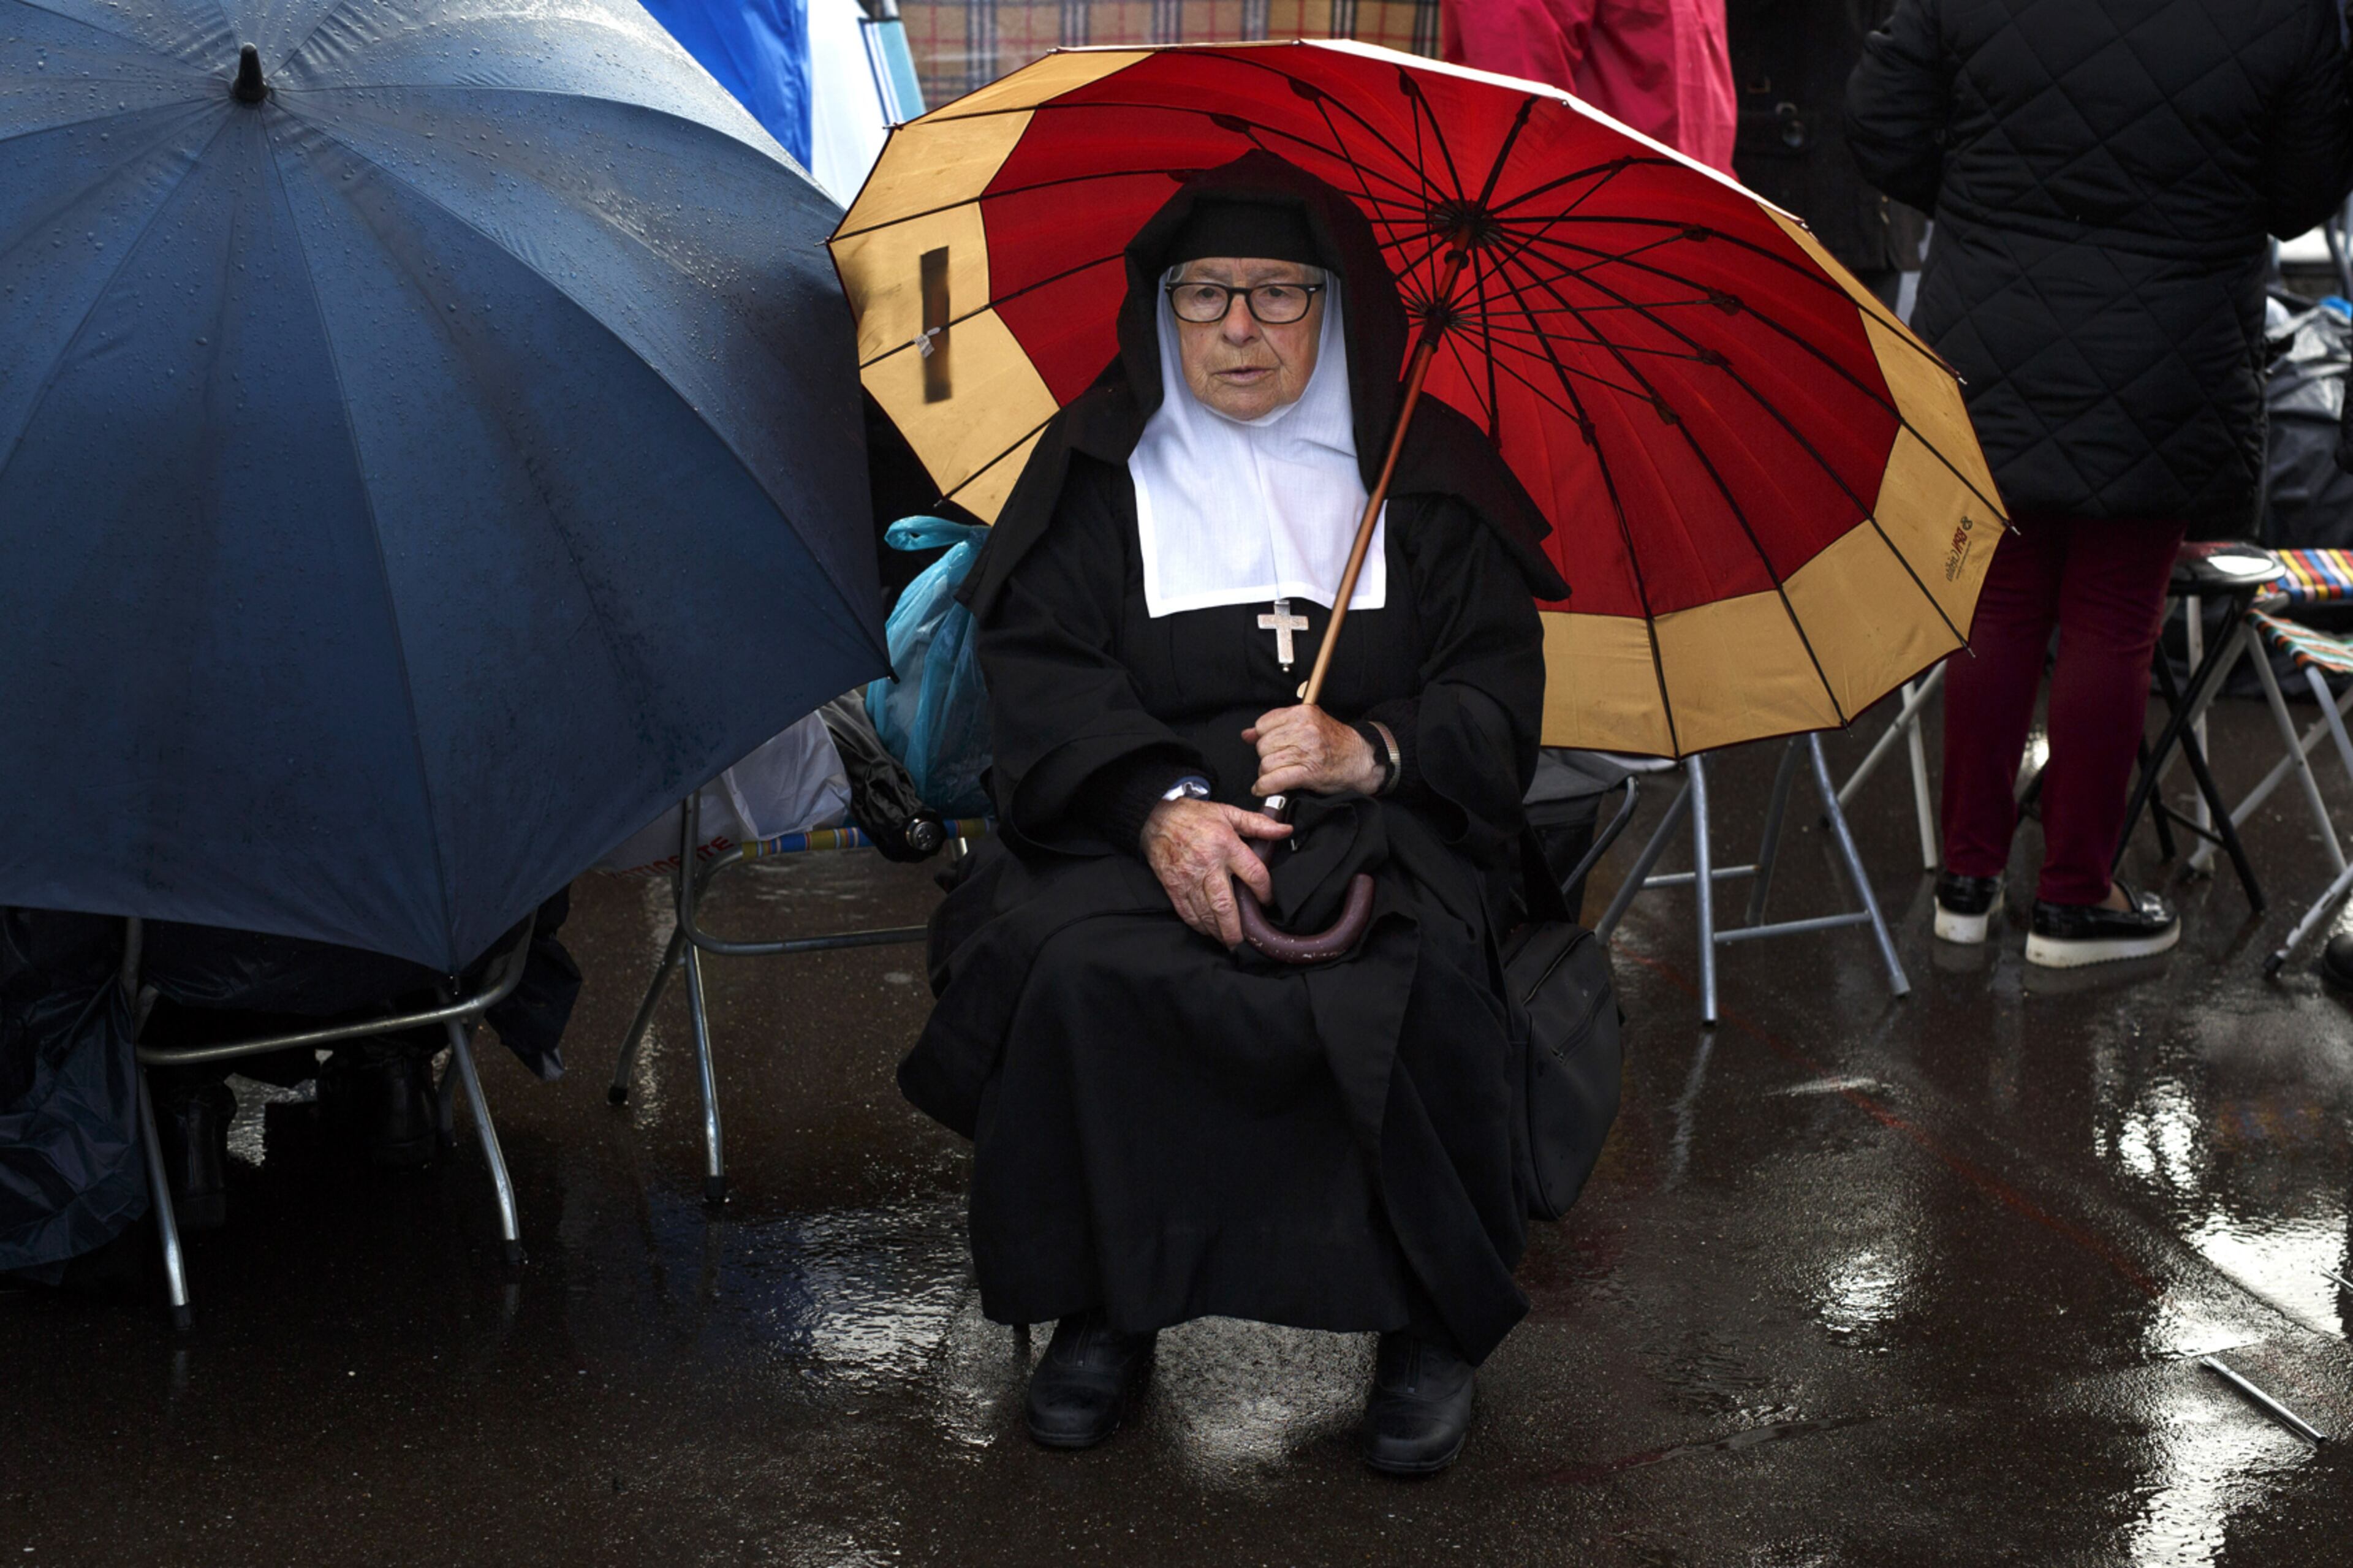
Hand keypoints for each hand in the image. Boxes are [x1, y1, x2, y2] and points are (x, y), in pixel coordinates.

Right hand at [1141, 798, 1293, 944]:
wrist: (1156, 818)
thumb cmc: (1194, 816)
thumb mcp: (1228, 813)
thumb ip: (1258, 823)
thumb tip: (1285, 830)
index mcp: (1226, 845)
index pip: (1253, 874)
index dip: (1264, 892)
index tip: (1267, 901)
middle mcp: (1207, 864)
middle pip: (1225, 904)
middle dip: (1235, 928)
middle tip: (1243, 941)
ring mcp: (1188, 878)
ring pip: (1206, 913)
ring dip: (1218, 931)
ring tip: (1228, 940)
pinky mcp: (1173, 886)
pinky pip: (1187, 912)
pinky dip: (1198, 925)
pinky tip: (1208, 930)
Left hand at [1244, 704, 1382, 797]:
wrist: (1361, 760)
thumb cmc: (1334, 743)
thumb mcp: (1308, 724)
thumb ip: (1277, 726)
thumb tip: (1246, 734)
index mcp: (1303, 713)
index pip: (1263, 724)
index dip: (1263, 737)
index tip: (1272, 745)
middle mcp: (1304, 729)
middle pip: (1263, 745)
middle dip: (1266, 756)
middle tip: (1280, 761)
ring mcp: (1306, 751)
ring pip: (1266, 763)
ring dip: (1267, 773)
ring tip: (1279, 773)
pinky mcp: (1307, 772)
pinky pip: (1274, 780)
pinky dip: (1265, 787)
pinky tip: (1263, 788)